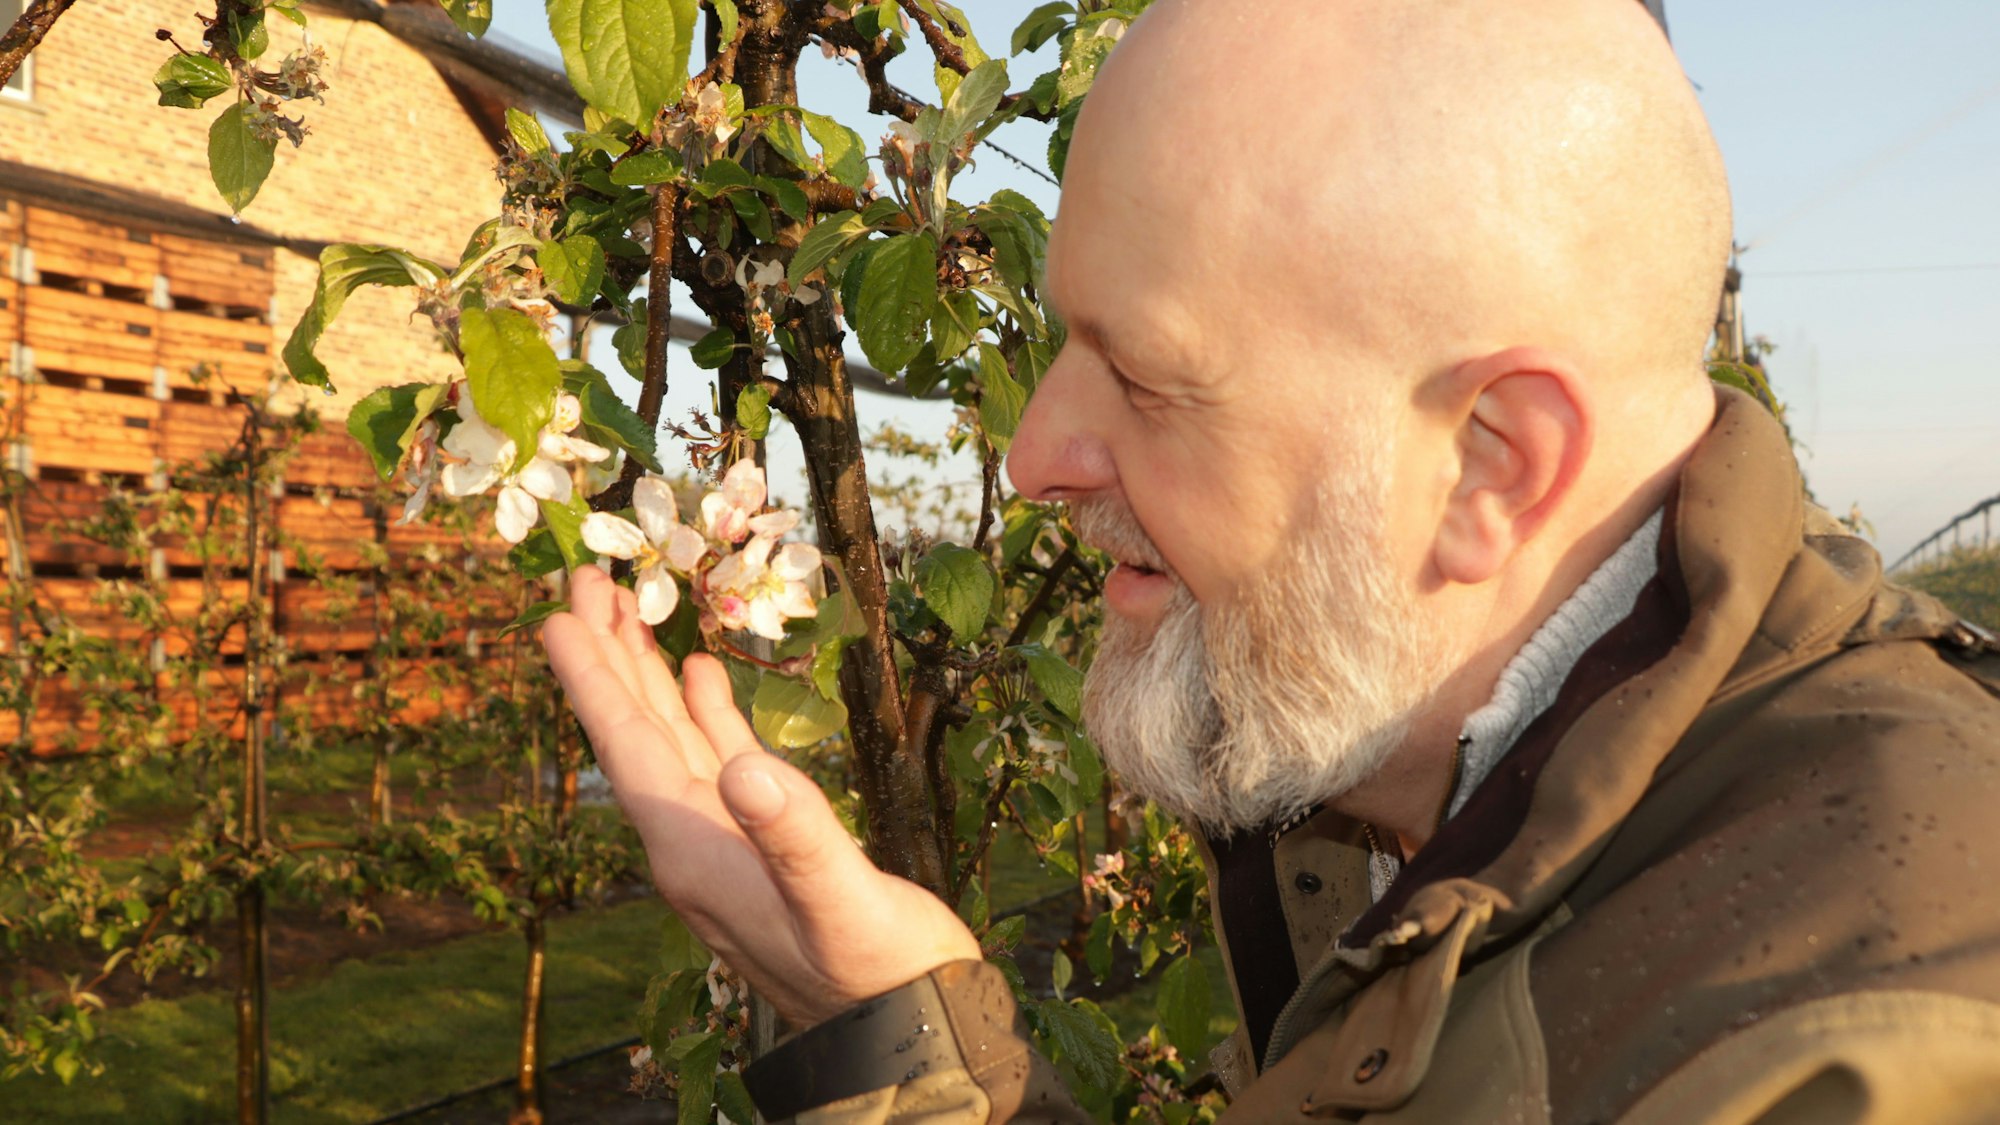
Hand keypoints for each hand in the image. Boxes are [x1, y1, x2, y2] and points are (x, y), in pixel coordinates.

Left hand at [541, 566, 981, 1025]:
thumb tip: (745, 765)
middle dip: (607, 657)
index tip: (558, 614)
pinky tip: (698, 673)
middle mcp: (695, 842)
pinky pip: (719, 761)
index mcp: (696, 852)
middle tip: (581, 578)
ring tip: (624, 608)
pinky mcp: (765, 841)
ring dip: (646, 675)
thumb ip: (796, 837)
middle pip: (634, 733)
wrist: (910, 1032)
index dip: (593, 679)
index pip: (628, 749)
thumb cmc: (882, 973)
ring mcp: (726, 842)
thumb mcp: (842, 904)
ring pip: (671, 740)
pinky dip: (704, 713)